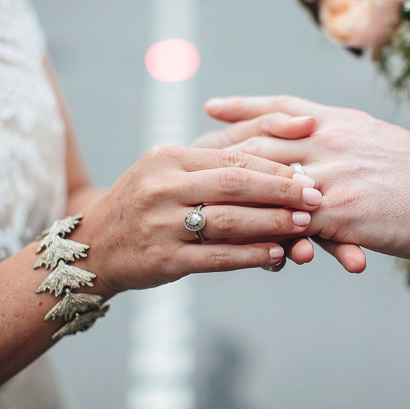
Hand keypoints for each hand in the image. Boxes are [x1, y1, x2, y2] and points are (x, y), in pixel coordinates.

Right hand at [73, 146, 320, 294]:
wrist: (93, 246)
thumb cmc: (144, 203)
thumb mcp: (168, 170)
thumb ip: (214, 161)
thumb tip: (274, 148)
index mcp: (168, 157)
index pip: (232, 157)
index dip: (274, 166)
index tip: (307, 173)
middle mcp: (162, 187)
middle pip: (235, 184)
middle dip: (282, 191)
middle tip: (316, 197)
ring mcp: (161, 224)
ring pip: (229, 221)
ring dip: (273, 223)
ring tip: (305, 226)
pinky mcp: (163, 260)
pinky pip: (217, 257)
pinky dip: (251, 255)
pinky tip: (277, 254)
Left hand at [194, 96, 409, 262]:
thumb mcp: (376, 137)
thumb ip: (341, 132)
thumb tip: (314, 129)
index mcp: (338, 120)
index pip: (280, 107)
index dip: (244, 106)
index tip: (211, 106)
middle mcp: (329, 140)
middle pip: (261, 141)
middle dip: (222, 149)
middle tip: (191, 157)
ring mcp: (331, 175)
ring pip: (267, 183)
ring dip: (235, 197)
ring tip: (207, 208)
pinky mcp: (340, 212)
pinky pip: (291, 224)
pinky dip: (267, 233)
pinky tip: (245, 242)